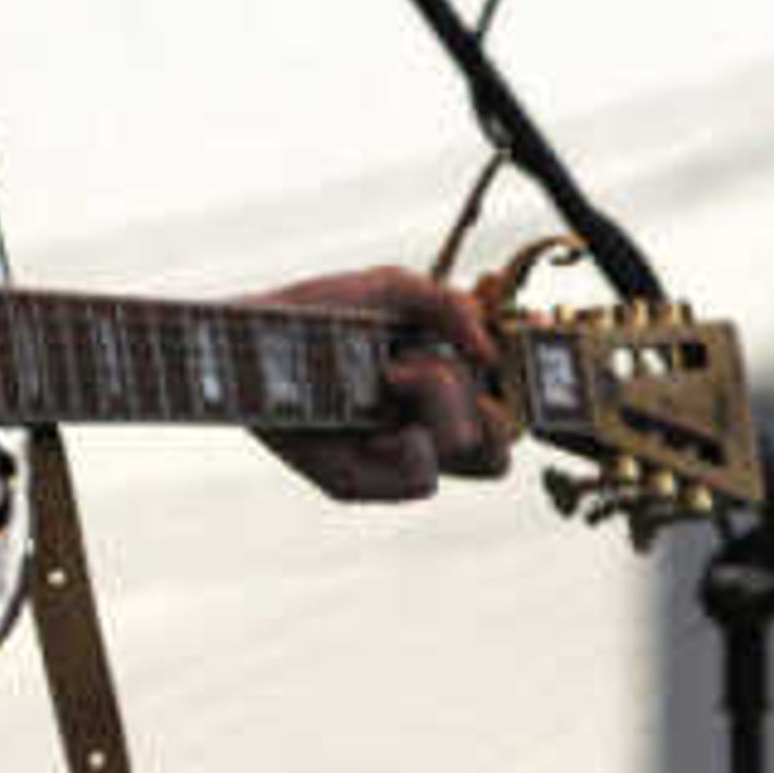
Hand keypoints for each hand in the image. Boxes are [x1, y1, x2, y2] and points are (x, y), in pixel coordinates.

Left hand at [263, 267, 513, 503]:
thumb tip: (491, 349)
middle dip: (494, 412)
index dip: (524, 398)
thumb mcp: (392, 290)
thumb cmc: (319, 311)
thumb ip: (451, 306)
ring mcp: (388, 463)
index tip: (511, 360)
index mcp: (436, 397)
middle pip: (499, 452)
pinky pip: (420, 479)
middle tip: (453, 375)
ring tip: (395, 369)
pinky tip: (377, 397)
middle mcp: (418, 434)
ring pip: (468, 456)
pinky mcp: (354, 482)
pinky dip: (410, 438)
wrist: (249, 334)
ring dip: (445, 403)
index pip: (505, 418)